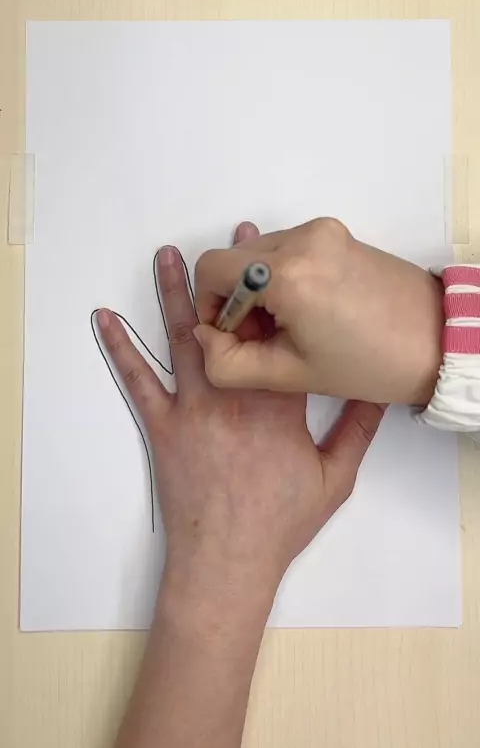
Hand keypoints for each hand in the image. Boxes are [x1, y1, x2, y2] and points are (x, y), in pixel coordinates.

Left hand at [97, 223, 384, 612]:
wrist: (228, 561)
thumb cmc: (280, 523)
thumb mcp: (334, 479)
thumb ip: (357, 431)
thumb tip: (375, 393)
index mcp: (278, 404)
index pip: (280, 336)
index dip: (278, 296)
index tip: (278, 262)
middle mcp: (235, 395)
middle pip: (233, 324)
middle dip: (233, 277)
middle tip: (234, 240)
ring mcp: (194, 408)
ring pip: (184, 339)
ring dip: (174, 293)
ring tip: (169, 255)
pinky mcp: (163, 426)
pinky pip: (139, 381)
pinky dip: (121, 348)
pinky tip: (106, 319)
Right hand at [194, 218, 443, 404]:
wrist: (435, 340)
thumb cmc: (368, 364)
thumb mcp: (290, 375)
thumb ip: (228, 363)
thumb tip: (203, 338)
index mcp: (288, 273)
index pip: (212, 269)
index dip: (208, 306)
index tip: (229, 336)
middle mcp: (303, 239)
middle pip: (233, 259)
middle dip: (234, 299)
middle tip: (259, 337)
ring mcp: (321, 231)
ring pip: (258, 253)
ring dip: (256, 287)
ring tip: (285, 325)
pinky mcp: (334, 232)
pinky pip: (285, 248)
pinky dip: (279, 275)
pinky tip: (303, 308)